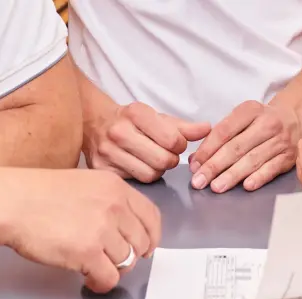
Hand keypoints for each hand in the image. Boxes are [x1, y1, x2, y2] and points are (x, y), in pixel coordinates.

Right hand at [0, 168, 162, 292]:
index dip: (150, 237)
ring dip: (112, 269)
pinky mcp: (88, 252)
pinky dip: (101, 283)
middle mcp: (114, 206)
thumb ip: (108, 202)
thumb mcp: (83, 184)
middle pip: (141, 242)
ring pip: (127, 262)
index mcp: (115, 187)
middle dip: (129, 256)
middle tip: (110, 260)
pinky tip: (88, 279)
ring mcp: (102, 229)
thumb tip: (125, 229)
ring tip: (94, 268)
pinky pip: (110, 278)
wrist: (9, 202)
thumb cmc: (36, 194)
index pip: (152, 216)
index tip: (143, 247)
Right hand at [84, 102, 210, 182]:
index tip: (174, 143)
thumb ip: (184, 126)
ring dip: (157, 170)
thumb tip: (207, 129)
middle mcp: (119, 132)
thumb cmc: (131, 121)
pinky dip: (142, 176)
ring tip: (151, 159)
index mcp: (136, 113)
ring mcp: (108, 152)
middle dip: (170, 159)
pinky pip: (136, 182)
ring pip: (150, 174)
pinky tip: (138, 165)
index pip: (173, 140)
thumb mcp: (157, 118)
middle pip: (163, 160)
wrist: (94, 123)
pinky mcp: (102, 169)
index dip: (179, 145)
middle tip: (164, 153)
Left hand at [189, 101, 297, 192]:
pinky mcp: (289, 156)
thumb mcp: (242, 118)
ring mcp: (280, 140)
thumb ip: (220, 135)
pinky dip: (259, 178)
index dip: (207, 149)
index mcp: (251, 110)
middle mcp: (267, 123)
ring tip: (216, 187)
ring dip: (232, 175)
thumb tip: (197, 160)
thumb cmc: (261, 121)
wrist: (295, 118)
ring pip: (252, 160)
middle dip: (214, 166)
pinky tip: (246, 186)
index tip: (194, 164)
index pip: (224, 131)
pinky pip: (272, 169)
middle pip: (236, 147)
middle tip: (199, 181)